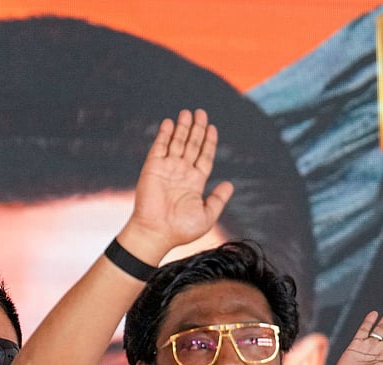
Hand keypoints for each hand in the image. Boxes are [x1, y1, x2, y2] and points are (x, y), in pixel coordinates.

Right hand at [125, 109, 234, 253]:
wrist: (156, 232)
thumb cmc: (181, 229)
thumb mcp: (207, 215)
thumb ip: (218, 199)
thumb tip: (230, 184)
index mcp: (195, 182)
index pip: (204, 156)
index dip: (209, 142)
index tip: (212, 128)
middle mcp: (181, 173)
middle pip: (192, 145)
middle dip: (197, 128)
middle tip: (201, 112)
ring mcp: (167, 169)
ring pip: (177, 142)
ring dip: (182, 127)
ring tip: (188, 112)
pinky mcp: (152, 168)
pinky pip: (159, 147)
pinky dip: (164, 134)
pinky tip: (169, 123)